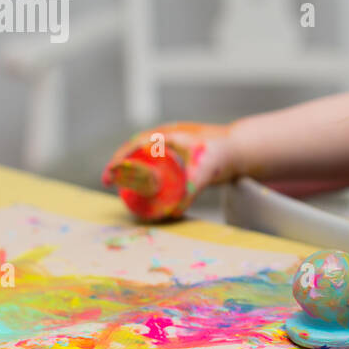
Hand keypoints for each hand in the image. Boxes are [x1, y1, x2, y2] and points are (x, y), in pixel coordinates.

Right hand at [101, 122, 233, 219]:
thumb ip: (191, 189)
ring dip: (131, 169)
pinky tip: (139, 184)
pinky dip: (144, 172)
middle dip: (120, 165)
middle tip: (108, 182)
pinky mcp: (178, 157)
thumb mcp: (205, 170)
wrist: (240, 150)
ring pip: (143, 156)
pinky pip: (154, 162)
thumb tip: (174, 212)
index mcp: (166, 135)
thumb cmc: (222, 154)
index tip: (108, 175)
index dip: (118, 160)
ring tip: (119, 185)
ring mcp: (171, 147)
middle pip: (134, 150)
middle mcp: (166, 139)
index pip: (133, 145)